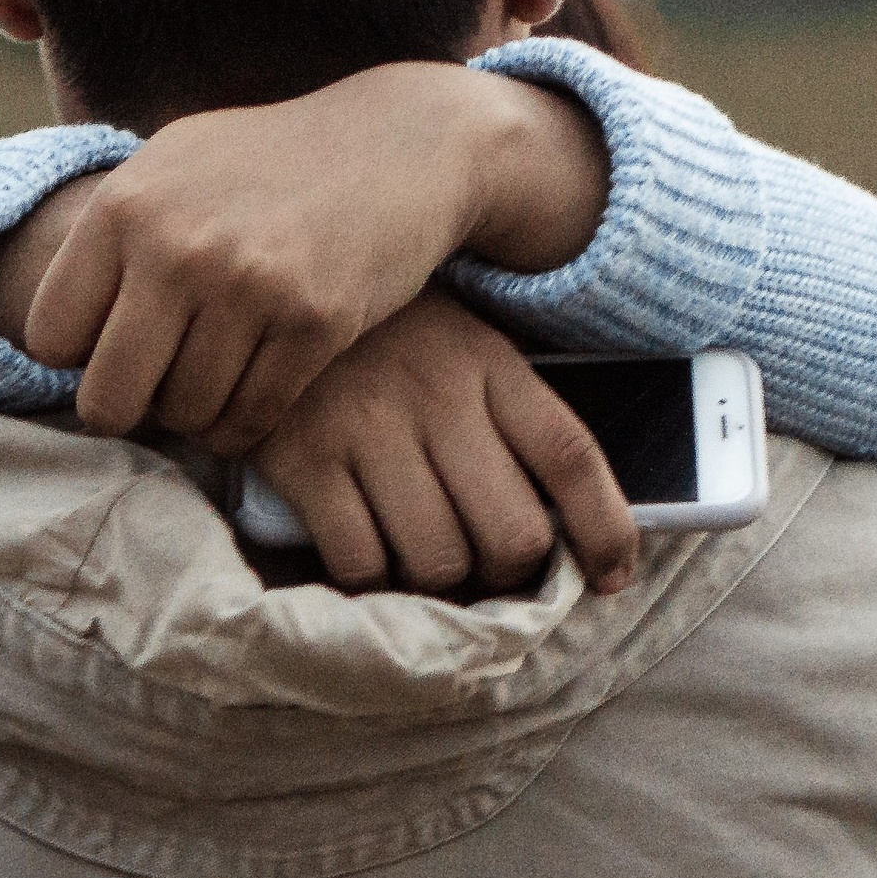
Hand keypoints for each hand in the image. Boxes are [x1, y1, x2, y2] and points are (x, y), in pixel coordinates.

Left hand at [19, 62, 608, 450]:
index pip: (49, 338)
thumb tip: (41, 331)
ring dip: (198, 415)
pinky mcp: (313, 323)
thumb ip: (109, 229)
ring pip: (185, 418)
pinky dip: (246, 424)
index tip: (114, 346)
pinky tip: (256, 394)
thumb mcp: (176, 160)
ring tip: (216, 378)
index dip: (78, 357)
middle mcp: (178, 247)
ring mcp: (248, 286)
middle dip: (131, 408)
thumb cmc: (273, 161)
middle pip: (107, 400)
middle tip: (160, 389)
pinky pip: (250, 420)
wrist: (400, 143)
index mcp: (125, 206)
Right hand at [250, 290, 638, 597]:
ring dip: (439, 582)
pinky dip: (371, 580)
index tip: (611, 577)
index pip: (570, 454)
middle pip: (511, 532)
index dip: (606, 529)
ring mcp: (368, 427)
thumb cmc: (380, 337)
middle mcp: (437, 395)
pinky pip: (361, 561)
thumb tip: (560, 528)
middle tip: (485, 568)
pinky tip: (367, 556)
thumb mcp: (458, 347)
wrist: (265, 295)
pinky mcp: (304, 458)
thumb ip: (506, 419)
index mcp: (488, 362)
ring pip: (439, 560)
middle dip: (507, 572)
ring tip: (423, 562)